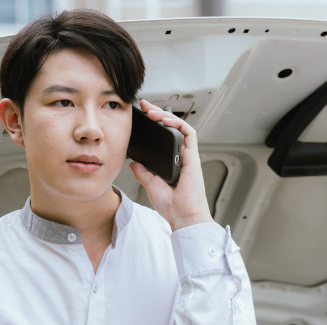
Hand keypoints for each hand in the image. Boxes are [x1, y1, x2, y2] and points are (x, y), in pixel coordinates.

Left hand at [129, 99, 214, 231]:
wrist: (182, 216)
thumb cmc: (171, 205)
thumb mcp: (150, 185)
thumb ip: (143, 172)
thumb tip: (133, 162)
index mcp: (171, 162)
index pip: (163, 138)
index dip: (154, 125)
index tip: (141, 117)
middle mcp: (181, 156)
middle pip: (171, 128)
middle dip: (158, 114)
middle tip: (144, 106)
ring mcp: (187, 155)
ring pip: (179, 127)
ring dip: (166, 116)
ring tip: (151, 112)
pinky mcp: (193, 156)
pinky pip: (188, 133)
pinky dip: (177, 124)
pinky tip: (165, 120)